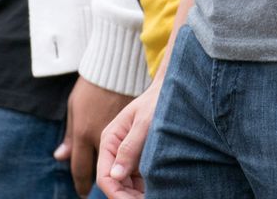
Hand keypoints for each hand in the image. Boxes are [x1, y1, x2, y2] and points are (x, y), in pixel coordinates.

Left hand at [56, 76, 134, 194]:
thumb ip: (72, 137)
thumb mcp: (76, 107)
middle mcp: (107, 138)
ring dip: (124, 178)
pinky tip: (137, 166)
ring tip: (124, 183)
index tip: (82, 194)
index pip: (82, 169)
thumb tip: (60, 157)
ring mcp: (124, 135)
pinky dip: (135, 165)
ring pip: (122, 166)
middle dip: (108, 185)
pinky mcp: (138, 131)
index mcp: (87, 133)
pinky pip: (135, 156)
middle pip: (105, 172)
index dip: (81, 184)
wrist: (120, 65)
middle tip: (109, 192)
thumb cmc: (95, 85)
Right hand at [97, 80, 160, 197]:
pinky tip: (159, 191)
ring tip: (157, 196)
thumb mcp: (144, 123)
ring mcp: (127, 154)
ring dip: (137, 195)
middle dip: (128, 197)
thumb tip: (115, 176)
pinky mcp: (139, 157)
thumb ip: (130, 148)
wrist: (172, 89)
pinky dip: (145, 188)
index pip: (105, 176)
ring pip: (127, 185)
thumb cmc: (158, 102)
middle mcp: (115, 149)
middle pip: (115, 183)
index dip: (116, 194)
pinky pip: (138, 180)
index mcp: (110, 139)